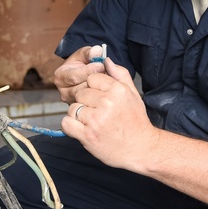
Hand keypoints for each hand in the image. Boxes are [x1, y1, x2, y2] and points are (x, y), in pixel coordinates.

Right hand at [53, 45, 105, 103]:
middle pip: (81, 89)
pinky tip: (108, 88)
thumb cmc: (84, 64)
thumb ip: (89, 52)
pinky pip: (93, 104)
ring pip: (88, 98)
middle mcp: (64, 92)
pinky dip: (102, 96)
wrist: (85, 77)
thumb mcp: (84, 55)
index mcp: (60, 76)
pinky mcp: (82, 109)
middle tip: (108, 73)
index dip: (89, 70)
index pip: (74, 76)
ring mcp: (73, 102)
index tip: (101, 65)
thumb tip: (96, 51)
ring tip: (109, 79)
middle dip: (96, 80)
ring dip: (100, 88)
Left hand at [61, 57, 159, 171]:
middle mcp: (106, 103)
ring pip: (72, 107)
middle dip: (86, 101)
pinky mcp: (87, 135)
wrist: (141, 149)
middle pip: (80, 92)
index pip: (92, 78)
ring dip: (78, 115)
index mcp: (117, 90)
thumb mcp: (133, 94)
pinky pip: (66, 123)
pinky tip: (83, 129)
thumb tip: (106, 59)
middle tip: (97, 112)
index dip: (94, 88)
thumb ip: (120, 74)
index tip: (100, 98)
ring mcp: (95, 119)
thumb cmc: (136, 121)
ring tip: (92, 122)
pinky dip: (71, 126)